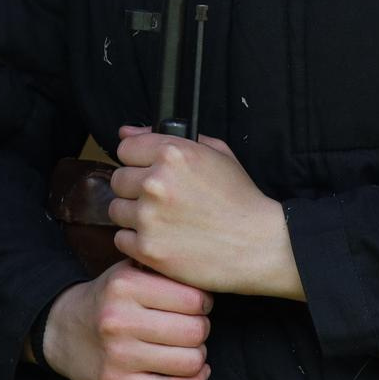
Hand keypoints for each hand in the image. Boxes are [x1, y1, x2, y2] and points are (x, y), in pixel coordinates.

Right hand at [37, 261, 211, 379]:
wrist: (61, 331)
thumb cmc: (106, 300)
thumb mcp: (125, 272)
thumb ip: (160, 270)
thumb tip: (205, 277)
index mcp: (124, 285)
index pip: (192, 298)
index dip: (204, 303)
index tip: (200, 305)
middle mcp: (119, 320)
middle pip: (194, 330)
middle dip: (202, 329)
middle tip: (195, 327)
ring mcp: (118, 355)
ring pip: (190, 361)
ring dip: (199, 356)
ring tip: (191, 349)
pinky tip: (195, 373)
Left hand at [110, 127, 303, 300]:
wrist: (262, 245)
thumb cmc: (241, 199)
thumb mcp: (216, 154)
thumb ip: (169, 138)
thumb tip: (126, 131)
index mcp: (172, 153)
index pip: (125, 148)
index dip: (138, 161)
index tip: (149, 172)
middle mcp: (156, 182)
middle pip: (118, 180)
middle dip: (135, 189)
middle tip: (161, 201)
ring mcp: (149, 217)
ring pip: (117, 209)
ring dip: (135, 216)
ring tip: (164, 222)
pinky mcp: (148, 248)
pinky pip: (122, 239)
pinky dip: (138, 242)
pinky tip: (163, 240)